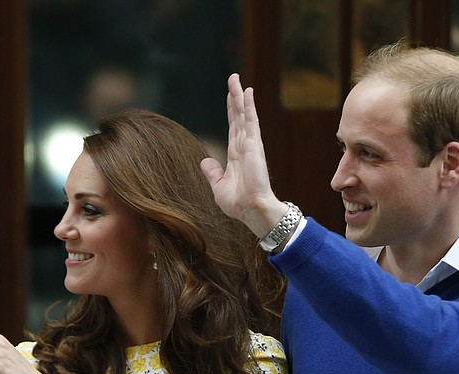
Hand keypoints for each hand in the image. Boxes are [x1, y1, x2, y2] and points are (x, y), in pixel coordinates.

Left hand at [200, 73, 288, 237]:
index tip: (230, 97)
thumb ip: (212, 173)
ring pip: (243, 114)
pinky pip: (251, 120)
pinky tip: (247, 92)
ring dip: (240, 96)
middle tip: (233, 78)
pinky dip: (249, 105)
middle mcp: (243, 146)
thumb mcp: (218, 187)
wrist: (251, 210)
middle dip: (235, 97)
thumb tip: (205, 161)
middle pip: (238, 116)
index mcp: (235, 155)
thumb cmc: (238, 203)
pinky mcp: (254, 144)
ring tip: (236, 79)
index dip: (231, 111)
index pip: (233, 127)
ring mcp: (250, 144)